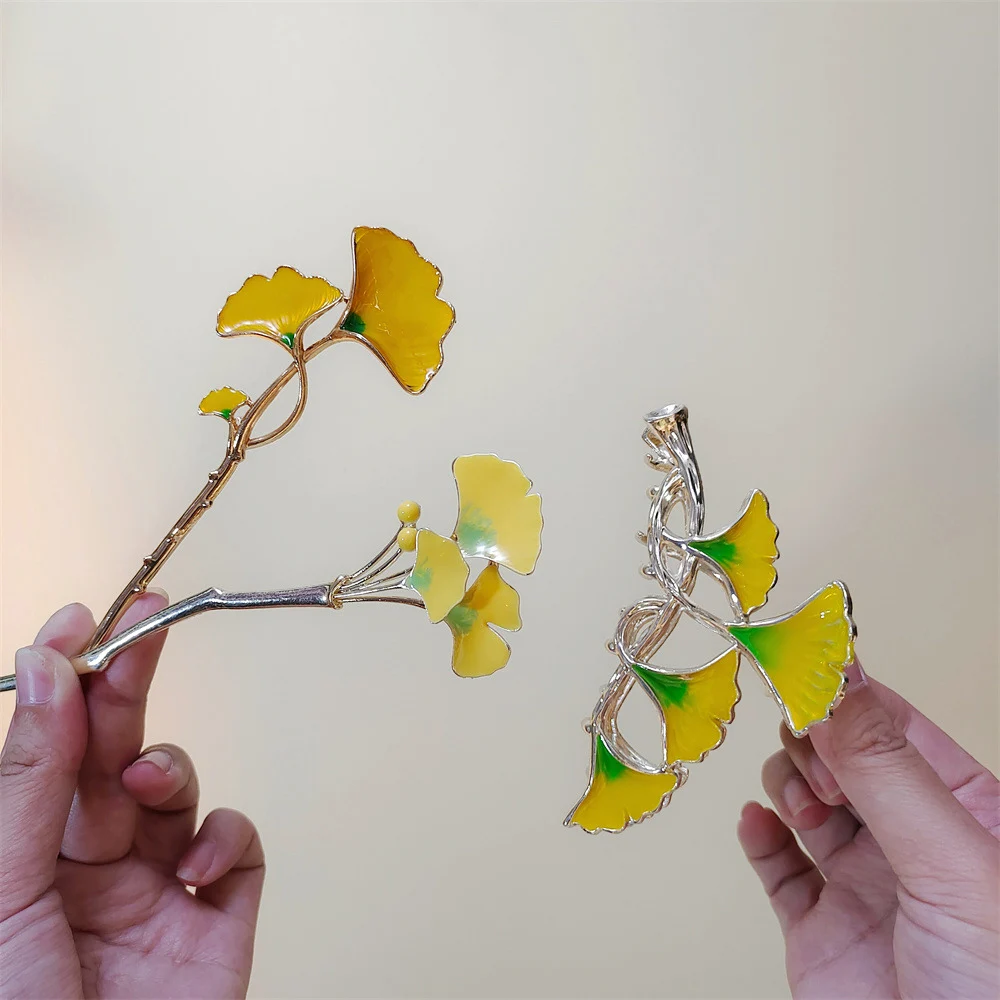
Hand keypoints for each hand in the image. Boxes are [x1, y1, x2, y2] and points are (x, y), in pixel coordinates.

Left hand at [0, 598, 264, 998]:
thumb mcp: (0, 889)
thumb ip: (29, 775)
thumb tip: (47, 667)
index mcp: (22, 849)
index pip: (49, 741)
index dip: (69, 674)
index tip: (87, 616)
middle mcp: (85, 860)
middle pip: (114, 748)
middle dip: (130, 684)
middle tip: (146, 625)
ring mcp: (154, 887)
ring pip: (178, 787)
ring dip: (172, 768)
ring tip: (151, 785)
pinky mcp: (214, 917)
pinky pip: (236, 849)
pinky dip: (224, 839)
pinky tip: (196, 865)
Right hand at [738, 661, 998, 998]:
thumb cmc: (995, 994)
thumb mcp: (953, 863)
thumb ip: (886, 768)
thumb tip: (836, 679)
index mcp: (969, 816)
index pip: (898, 725)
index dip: (849, 689)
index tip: (802, 658)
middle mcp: (913, 844)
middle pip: (841, 756)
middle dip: (815, 742)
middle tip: (806, 745)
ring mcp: (864, 886)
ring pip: (803, 801)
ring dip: (788, 787)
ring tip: (801, 808)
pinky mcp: (820, 931)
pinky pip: (776, 867)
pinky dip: (758, 839)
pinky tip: (760, 828)